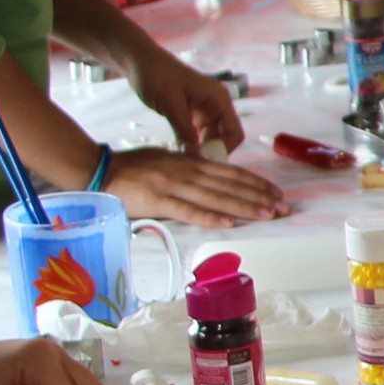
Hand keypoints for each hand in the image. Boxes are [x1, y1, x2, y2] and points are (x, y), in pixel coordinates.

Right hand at [104, 145, 287, 226]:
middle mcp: (187, 171)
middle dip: (259, 196)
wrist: (99, 170)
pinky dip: (209, 217)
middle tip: (283, 208)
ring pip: (215, 197)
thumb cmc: (132, 168)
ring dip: (243, 206)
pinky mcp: (158, 200)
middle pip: (229, 184)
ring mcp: (173, 185)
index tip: (276, 193)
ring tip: (266, 214)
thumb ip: (190, 169)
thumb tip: (212, 180)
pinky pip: (188, 210)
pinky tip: (229, 223)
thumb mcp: (167, 161)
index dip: (255, 183)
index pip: (231, 172)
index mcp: (190, 162)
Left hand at [130, 45, 246, 154]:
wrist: (139, 62)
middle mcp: (216, 106)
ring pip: (209, 139)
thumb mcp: (171, 104)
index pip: (235, 132)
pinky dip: (189, 144)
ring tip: (182, 160)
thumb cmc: (157, 76)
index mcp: (219, 100)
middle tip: (190, 165)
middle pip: (224, 138)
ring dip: (198, 150)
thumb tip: (195, 155)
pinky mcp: (191, 115)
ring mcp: (204, 111)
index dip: (224, 149)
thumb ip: (185, 130)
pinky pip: (196, 135)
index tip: (204, 162)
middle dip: (210, 152)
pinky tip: (177, 151)